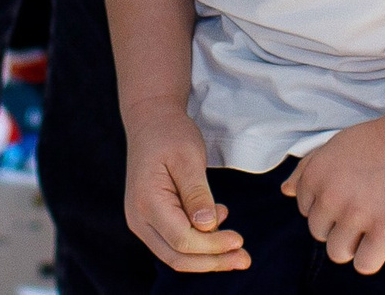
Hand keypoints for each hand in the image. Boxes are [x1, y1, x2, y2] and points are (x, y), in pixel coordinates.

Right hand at [125, 106, 248, 272]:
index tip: (240, 240)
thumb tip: (208, 225)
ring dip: (207, 257)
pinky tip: (219, 224)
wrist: (150, 121)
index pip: (182, 239)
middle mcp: (139, 218)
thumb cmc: (170, 134)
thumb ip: (197, 193)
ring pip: (175, 254)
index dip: (212, 246)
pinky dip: (198, 243)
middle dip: (213, 262)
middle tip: (245, 259)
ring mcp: (141, 221)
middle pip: (177, 256)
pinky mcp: (150, 220)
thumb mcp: (188, 157)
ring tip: (238, 250)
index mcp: (147, 202)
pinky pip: (174, 242)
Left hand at [283, 114, 384, 274]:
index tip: (349, 193)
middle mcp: (331, 197)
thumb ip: (307, 168)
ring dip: (352, 244)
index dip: (327, 205)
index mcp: (316, 175)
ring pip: (337, 253)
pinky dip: (371, 258)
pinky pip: (364, 265)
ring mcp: (357, 215)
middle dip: (338, 224)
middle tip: (363, 207)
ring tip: (371, 226)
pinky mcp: (384, 230)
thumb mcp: (335, 144)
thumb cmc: (380, 139)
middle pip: (319, 233)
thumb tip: (286, 191)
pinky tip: (382, 240)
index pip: (305, 210)